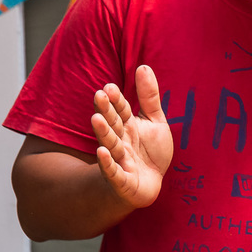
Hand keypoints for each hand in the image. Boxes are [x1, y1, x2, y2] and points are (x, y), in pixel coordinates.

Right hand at [91, 64, 172, 208]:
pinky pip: (114, 172)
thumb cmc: (150, 152)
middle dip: (106, 111)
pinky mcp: (122, 181)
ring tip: (96, 119)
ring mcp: (120, 161)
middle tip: (99, 95)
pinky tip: (101, 152)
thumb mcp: (155, 121)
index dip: (117, 100)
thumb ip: (149, 97)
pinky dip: (107, 163)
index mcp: (128, 127)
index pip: (122, 111)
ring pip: (111, 145)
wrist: (150, 185)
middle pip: (113, 125)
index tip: (109, 86)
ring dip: (104, 133)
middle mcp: (121, 142)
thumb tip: (143, 66)